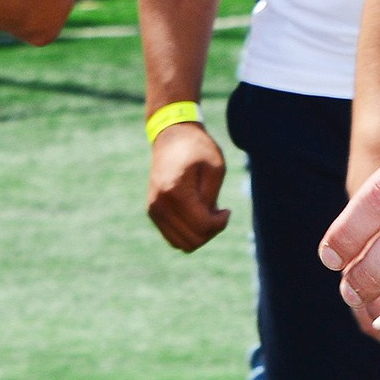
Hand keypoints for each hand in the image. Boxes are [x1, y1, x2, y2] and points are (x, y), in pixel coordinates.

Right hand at [147, 115, 230, 251]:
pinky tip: (197, 215)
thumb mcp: (215, 169)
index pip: (202, 226)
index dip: (220, 223)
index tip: (227, 209)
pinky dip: (188, 233)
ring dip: (200, 235)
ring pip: (181, 244)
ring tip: (207, 214)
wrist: (171, 136)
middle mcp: (160, 203)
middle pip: (192, 240)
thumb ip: (211, 200)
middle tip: (218, 212)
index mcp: (175, 191)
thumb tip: (207, 225)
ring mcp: (154, 209)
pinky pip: (173, 237)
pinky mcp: (152, 211)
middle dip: (211, 231)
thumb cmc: (198, 149)